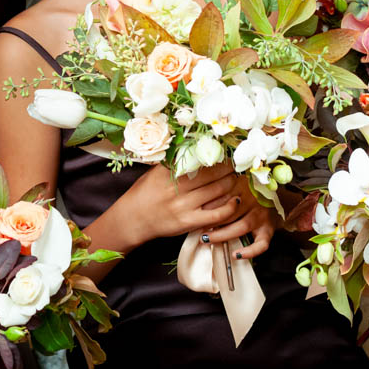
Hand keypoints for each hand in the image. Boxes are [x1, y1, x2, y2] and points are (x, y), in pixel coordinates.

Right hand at [126, 160, 242, 244]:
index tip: (226, 149)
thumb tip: (196, 146)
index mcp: (169, 171)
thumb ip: (174, 162)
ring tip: (236, 178)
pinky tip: (236, 200)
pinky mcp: (189, 222)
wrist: (133, 219)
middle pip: (212, 173)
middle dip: (228, 167)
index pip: (199, 158)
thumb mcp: (155, 172)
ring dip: (231, 183)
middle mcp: (176, 187)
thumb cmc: (144, 192)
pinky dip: (230, 207)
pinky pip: (217, 214)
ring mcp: (183, 206)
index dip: (216, 153)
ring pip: (218, 191)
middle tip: (236, 163)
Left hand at [203, 173, 277, 258]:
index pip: (222, 195)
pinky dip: (249, 252)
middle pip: (230, 211)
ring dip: (222, 235)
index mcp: (242, 186)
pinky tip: (236, 255)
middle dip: (211, 220)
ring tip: (207, 239)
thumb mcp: (235, 184)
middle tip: (195, 227)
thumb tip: (197, 198)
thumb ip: (220, 188)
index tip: (194, 211)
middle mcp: (253, 200)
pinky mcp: (269, 230)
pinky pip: (261, 244)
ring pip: (241, 227)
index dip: (207, 205)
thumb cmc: (249, 193)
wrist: (278, 197)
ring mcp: (262, 215)